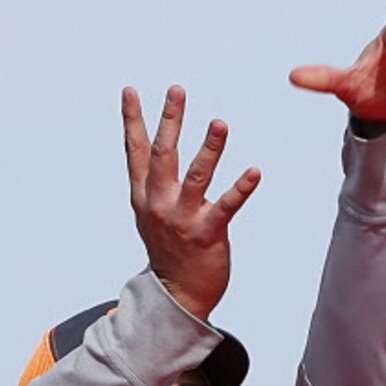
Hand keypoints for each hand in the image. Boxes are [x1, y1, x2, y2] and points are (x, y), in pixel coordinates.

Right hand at [123, 87, 261, 322]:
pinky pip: (226, 207)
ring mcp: (182, 219)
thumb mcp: (151, 213)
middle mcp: (159, 204)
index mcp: (144, 196)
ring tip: (220, 122)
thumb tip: (151, 147)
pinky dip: (241, 188)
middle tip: (176, 90)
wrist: (177, 294)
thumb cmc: (170, 248)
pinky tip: (254, 171)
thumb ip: (152, 181)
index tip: (130, 90)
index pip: (136, 151)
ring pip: (196, 177)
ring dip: (209, 148)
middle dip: (169, 121)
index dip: (132, 120)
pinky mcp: (207, 234)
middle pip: (163, 155)